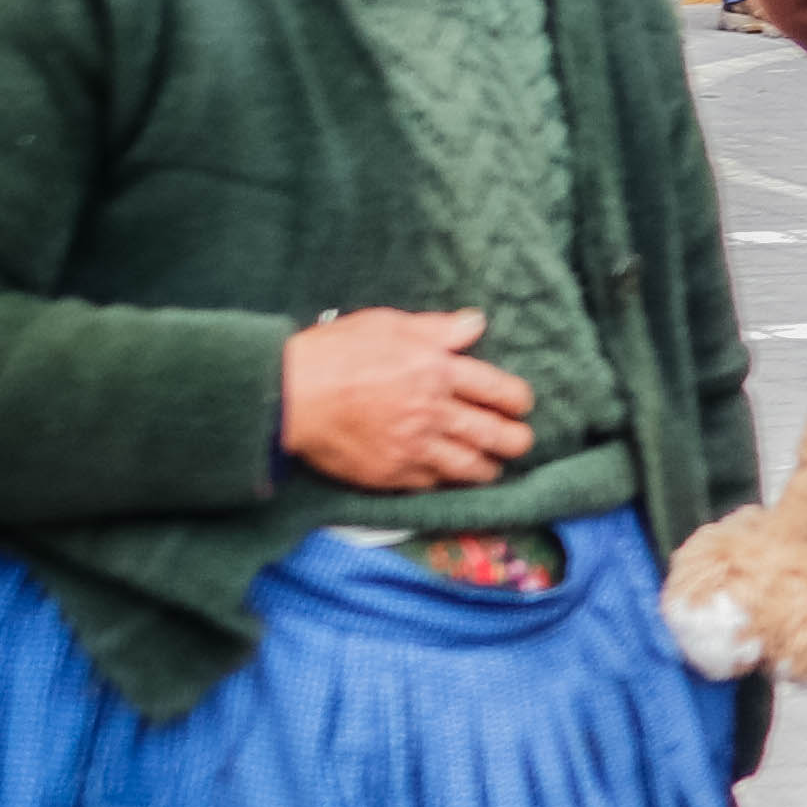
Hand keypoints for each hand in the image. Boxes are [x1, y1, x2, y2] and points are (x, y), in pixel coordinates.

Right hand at [281, 307, 536, 489]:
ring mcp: (413, 446)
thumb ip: (437, 328)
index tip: (520, 405)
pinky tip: (449, 477)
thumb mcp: (386, 324)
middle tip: (519, 441)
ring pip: (470, 466)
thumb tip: (476, 323)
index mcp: (436, 370)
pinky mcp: (391, 473)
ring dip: (488, 467)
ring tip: (492, 466)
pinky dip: (446, 481)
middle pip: (495, 434)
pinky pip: (433, 483)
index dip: (517, 400)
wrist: (286, 396)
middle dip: (515, 440)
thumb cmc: (332, 353)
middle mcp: (432, 411)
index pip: (499, 390)